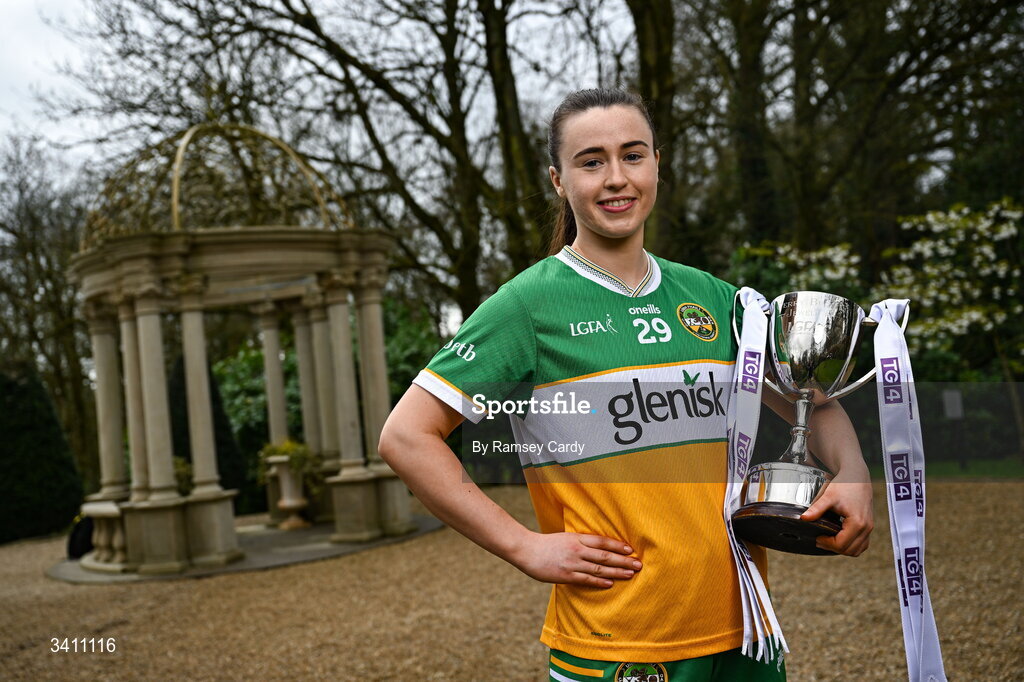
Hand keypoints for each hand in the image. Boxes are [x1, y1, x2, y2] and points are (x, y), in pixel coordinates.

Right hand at [510, 532, 641, 587]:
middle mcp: (577, 550)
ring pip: (599, 568)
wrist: (526, 550)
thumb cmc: (546, 544)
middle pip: (605, 555)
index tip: (630, 549)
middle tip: (638, 564)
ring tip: (630, 574)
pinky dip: (600, 581)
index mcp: (577, 538)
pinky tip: (610, 583)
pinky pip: (586, 579)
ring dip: (616, 572)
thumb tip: (598, 548)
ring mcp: (572, 563)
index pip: (602, 541)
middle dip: (623, 560)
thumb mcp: (565, 538)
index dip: (617, 545)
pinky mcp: (566, 575)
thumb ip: (580, 542)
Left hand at [801, 468, 873, 555]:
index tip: (817, 537)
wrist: (857, 476)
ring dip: (843, 549)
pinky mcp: (869, 526)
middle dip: (833, 548)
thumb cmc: (845, 484)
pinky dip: (851, 545)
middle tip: (820, 540)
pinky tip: (839, 538)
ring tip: (828, 540)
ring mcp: (869, 527)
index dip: (826, 544)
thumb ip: (817, 509)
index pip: (841, 544)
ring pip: (857, 550)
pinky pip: (862, 544)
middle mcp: (866, 527)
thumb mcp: (829, 496)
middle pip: (850, 550)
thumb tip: (803, 519)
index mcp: (857, 523)